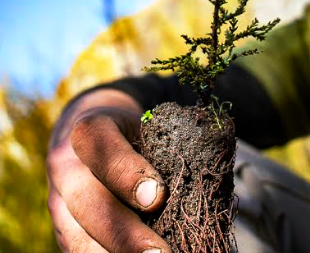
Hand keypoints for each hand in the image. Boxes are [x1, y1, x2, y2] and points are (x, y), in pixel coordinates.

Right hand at [46, 88, 169, 252]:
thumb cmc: (131, 134)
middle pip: (86, 201)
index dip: (125, 171)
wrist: (92, 140)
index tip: (158, 196)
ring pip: (77, 237)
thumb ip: (161, 148)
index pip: (98, 145)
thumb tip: (195, 185)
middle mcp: (66, 166)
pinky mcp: (62, 230)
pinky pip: (78, 252)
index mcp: (88, 130)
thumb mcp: (143, 126)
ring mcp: (58, 202)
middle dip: (124, 232)